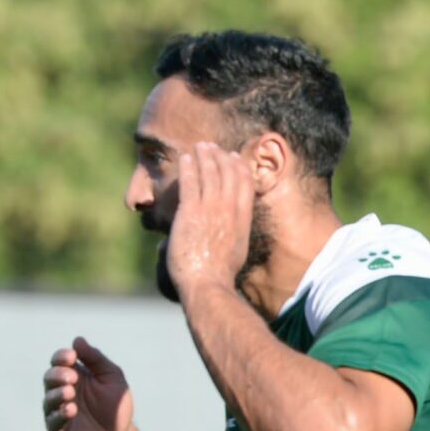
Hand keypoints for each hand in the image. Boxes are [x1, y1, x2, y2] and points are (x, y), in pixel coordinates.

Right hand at [43, 336, 133, 430]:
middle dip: (58, 375)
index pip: (59, 361)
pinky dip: (59, 415)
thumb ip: (96, 359)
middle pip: (49, 378)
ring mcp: (58, 412)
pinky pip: (53, 422)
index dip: (61, 357)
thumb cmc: (115, 407)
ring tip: (70, 392)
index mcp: (73, 376)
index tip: (72, 356)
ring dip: (57, 394)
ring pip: (48, 400)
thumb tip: (77, 340)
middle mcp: (61, 392)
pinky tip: (70, 410)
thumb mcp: (111, 377)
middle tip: (72, 378)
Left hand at [166, 142, 254, 298]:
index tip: (233, 157)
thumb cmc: (220, 276)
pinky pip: (190, 182)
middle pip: (228, 172)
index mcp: (242, 219)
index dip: (239, 166)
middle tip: (212, 147)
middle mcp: (229, 209)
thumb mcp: (237, 252)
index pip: (245, 183)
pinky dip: (188, 167)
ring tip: (199, 146)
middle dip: (220, 156)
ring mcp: (210, 209)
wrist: (208, 283)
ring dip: (204, 156)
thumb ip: (232, 236)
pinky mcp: (191, 212)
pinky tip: (184, 158)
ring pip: (209, 172)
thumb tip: (225, 237)